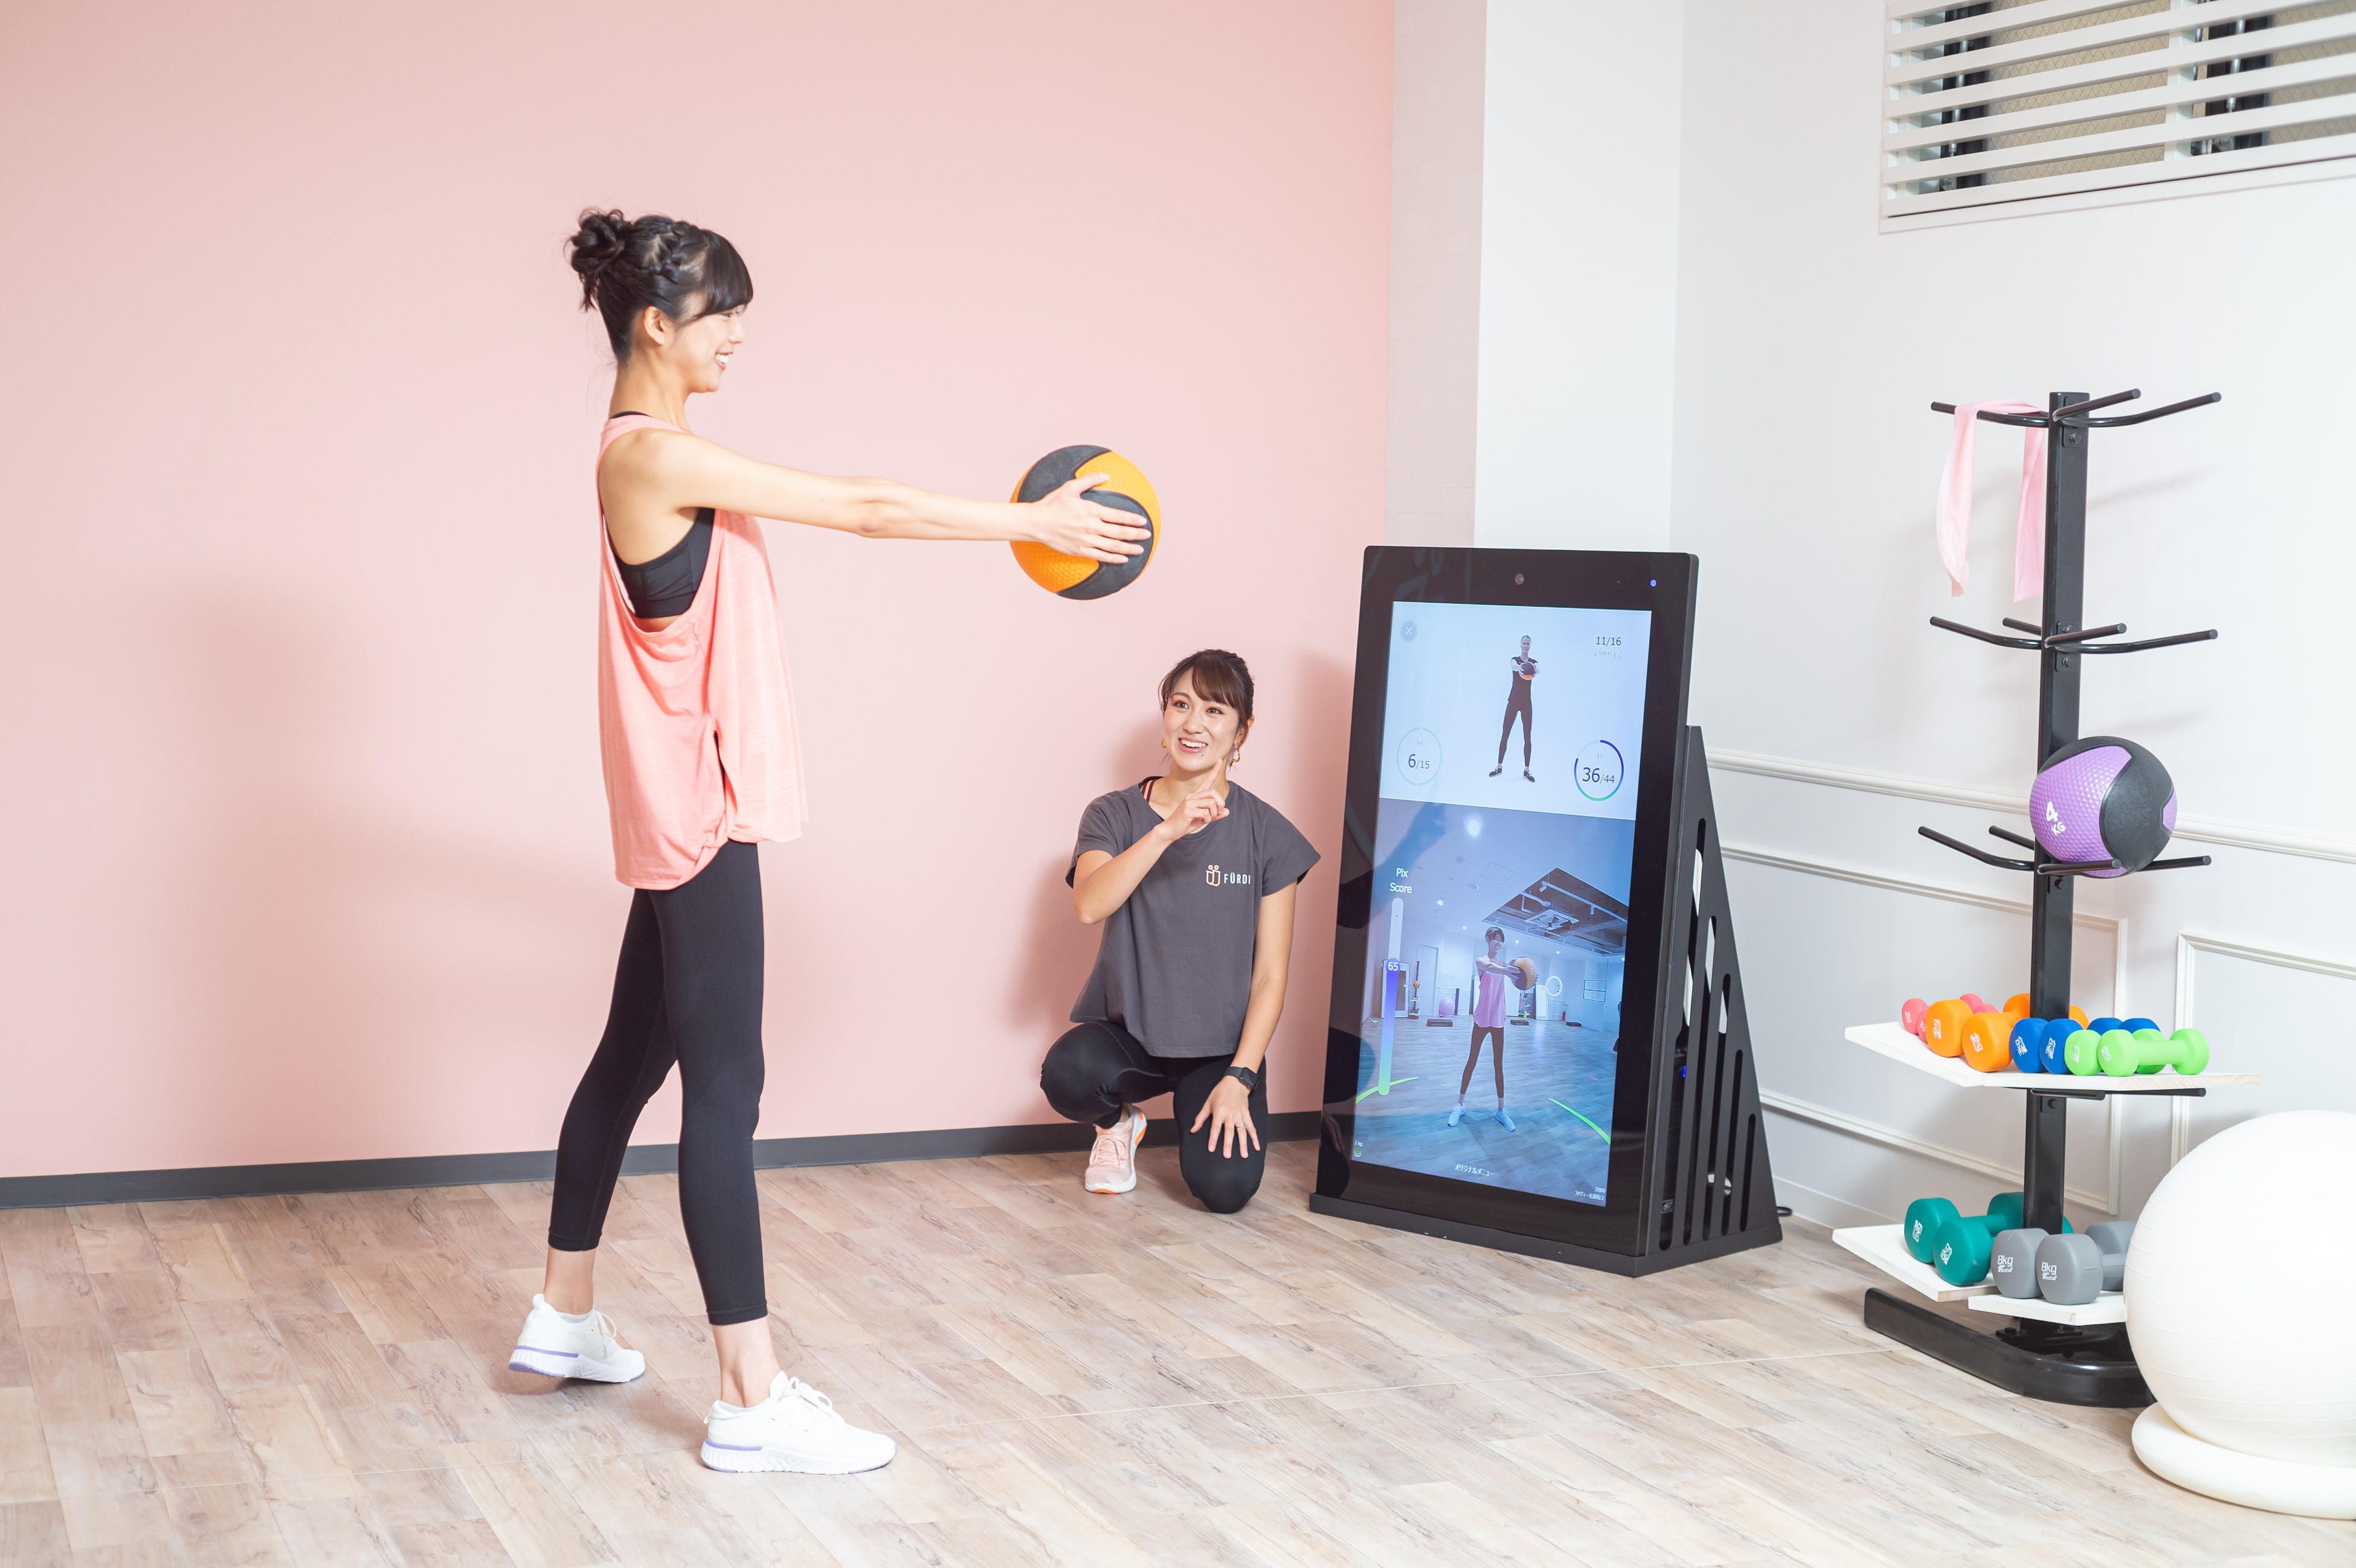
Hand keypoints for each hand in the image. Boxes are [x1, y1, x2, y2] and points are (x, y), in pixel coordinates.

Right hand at [1028, 473, 1150, 562]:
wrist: (1036, 522)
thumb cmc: (1052, 504)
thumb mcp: (1070, 487)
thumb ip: (1089, 480)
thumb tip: (1105, 475)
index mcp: (1091, 510)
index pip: (1118, 516)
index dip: (1132, 519)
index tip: (1143, 521)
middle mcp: (1092, 526)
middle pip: (1120, 532)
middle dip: (1136, 534)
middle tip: (1147, 535)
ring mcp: (1086, 540)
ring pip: (1113, 546)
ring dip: (1129, 548)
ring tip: (1140, 550)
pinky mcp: (1080, 551)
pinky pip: (1101, 556)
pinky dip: (1114, 558)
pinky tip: (1123, 559)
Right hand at [1155, 776, 1228, 840]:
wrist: (1170, 830)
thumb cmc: (1186, 823)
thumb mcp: (1203, 819)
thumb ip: (1215, 815)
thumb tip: (1227, 811)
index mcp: (1195, 795)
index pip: (1207, 780)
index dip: (1215, 771)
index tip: (1220, 760)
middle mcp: (1192, 795)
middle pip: (1214, 792)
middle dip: (1220, 804)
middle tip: (1217, 813)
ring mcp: (1189, 802)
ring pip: (1211, 803)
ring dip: (1214, 813)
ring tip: (1207, 819)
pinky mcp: (1187, 810)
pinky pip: (1206, 813)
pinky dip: (1207, 819)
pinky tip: (1201, 821)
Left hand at [1191, 1076, 1259, 1158]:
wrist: (1236, 1082)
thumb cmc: (1220, 1092)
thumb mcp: (1208, 1103)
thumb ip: (1200, 1118)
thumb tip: (1193, 1130)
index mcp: (1219, 1111)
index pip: (1215, 1128)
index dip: (1213, 1139)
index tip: (1211, 1149)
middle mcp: (1230, 1114)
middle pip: (1229, 1131)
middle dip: (1228, 1144)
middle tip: (1227, 1156)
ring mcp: (1240, 1115)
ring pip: (1242, 1131)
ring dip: (1243, 1144)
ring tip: (1244, 1155)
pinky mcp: (1247, 1115)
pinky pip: (1252, 1127)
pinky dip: (1255, 1138)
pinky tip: (1257, 1147)